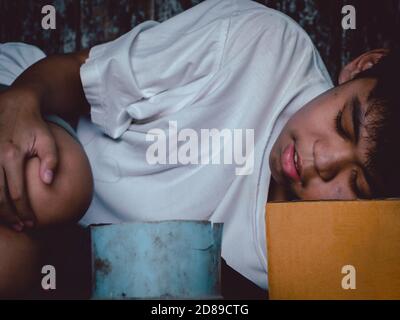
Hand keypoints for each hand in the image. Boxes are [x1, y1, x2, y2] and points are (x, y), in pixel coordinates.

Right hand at [0, 86, 58, 230]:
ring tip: (8, 222)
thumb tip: (48, 182)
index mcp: (11, 155)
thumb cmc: (33, 124)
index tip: (32, 222)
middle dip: (9, 216)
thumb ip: (50, 160)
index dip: (23, 211)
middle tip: (21, 227)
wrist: (14, 104)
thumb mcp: (47, 139)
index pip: (16, 192)